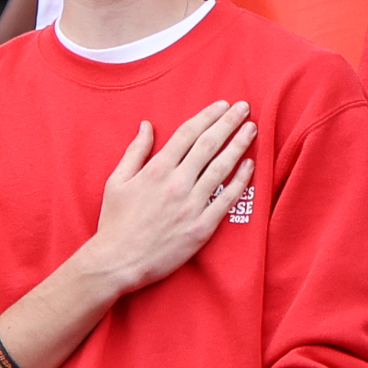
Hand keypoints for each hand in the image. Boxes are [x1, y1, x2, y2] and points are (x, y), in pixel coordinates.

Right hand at [80, 101, 256, 294]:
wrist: (118, 262)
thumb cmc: (115, 222)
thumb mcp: (116, 181)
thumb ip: (135, 151)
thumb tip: (147, 125)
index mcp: (156, 170)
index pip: (188, 134)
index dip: (207, 116)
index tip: (222, 105)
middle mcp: (177, 183)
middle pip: (209, 145)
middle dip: (229, 123)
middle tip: (245, 108)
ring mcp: (191, 205)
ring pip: (222, 168)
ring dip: (239, 145)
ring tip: (252, 129)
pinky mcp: (201, 227)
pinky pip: (227, 200)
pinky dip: (240, 180)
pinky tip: (250, 165)